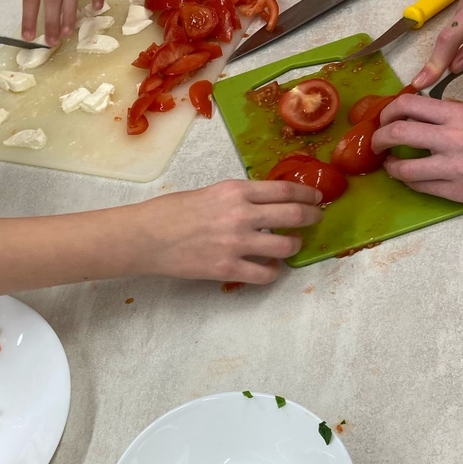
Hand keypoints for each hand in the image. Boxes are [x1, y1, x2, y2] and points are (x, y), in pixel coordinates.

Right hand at [134, 179, 322, 283]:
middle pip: (294, 215)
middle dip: (311, 217)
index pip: (285, 190)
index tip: (316, 198)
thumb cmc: (171, 212)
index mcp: (236, 191)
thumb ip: (239, 197)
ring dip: (294, 246)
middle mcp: (241, 215)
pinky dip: (273, 271)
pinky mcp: (228, 269)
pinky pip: (265, 273)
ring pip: (286, 246)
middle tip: (316, 218)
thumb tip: (265, 204)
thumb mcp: (210, 192)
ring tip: (292, 245)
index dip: (306, 194)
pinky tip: (270, 268)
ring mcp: (237, 244)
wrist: (146, 237)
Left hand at [372, 93, 462, 210]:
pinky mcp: (458, 191)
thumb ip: (446, 119)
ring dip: (390, 167)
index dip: (387, 111)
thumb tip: (412, 120)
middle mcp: (454, 136)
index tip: (382, 119)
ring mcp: (455, 166)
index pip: (408, 103)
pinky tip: (410, 178)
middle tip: (376, 143)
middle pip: (398, 131)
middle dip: (378, 138)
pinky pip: (419, 186)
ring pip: (402, 166)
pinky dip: (408, 182)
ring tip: (390, 165)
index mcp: (459, 114)